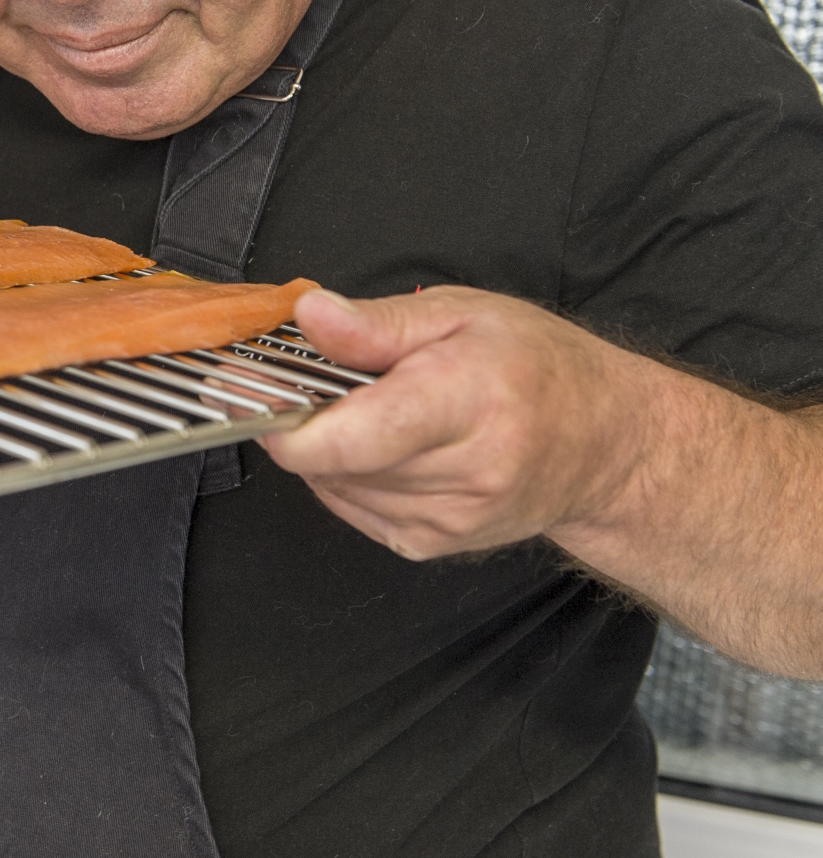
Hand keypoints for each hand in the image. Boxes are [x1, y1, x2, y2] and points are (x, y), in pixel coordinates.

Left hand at [261, 286, 658, 560]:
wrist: (608, 445)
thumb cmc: (539, 368)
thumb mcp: (461, 313)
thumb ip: (377, 323)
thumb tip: (310, 317)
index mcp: (469, 400)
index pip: (354, 436)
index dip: (288, 422)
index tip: (248, 393)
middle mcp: (465, 470)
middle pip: (336, 461)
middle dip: (306, 421)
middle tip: (314, 384)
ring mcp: (452, 518)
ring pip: (338, 488)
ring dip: (328, 450)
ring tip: (365, 410)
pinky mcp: (436, 544)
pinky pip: (355, 510)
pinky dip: (349, 477)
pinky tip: (381, 446)